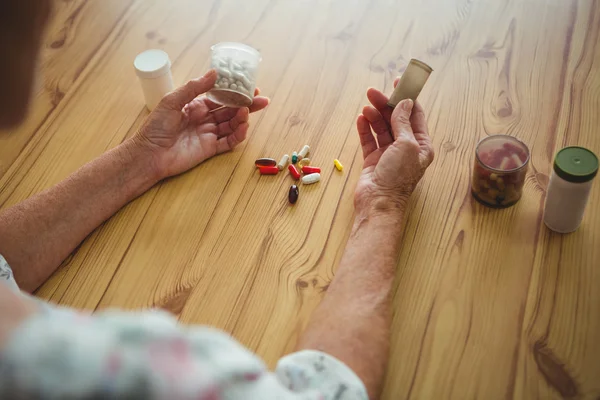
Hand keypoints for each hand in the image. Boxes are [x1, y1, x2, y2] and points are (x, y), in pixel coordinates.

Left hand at [133, 69, 268, 179]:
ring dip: (242, 119)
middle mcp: (204, 119)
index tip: (250, 87)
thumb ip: (194, 87)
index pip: (221, 97)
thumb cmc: (156, 127)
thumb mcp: (172, 101)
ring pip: (232, 125)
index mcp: (196, 105)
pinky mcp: (210, 149)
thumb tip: (215, 73)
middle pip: (231, 110)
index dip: (235, 92)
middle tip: (262, 100)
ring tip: (246, 112)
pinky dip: (238, 136)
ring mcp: (208, 134)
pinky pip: (229, 142)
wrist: (149, 154)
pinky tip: (243, 128)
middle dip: (247, 105)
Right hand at [354, 79, 433, 212]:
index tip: (399, 82)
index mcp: (421, 145)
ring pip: (381, 128)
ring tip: (365, 106)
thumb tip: (404, 103)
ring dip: (374, 116)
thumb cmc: (397, 177)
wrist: (378, 202)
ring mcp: (388, 154)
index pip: (414, 116)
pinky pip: (369, 139)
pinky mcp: (373, 160)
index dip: (407, 98)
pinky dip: (365, 128)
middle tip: (373, 92)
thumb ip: (403, 123)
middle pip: (395, 120)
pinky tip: (361, 119)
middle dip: (385, 105)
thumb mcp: (406, 145)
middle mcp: (406, 148)